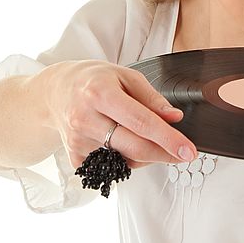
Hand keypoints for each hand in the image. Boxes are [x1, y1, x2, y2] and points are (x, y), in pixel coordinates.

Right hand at [42, 60, 197, 169]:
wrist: (55, 92)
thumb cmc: (94, 80)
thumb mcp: (126, 76)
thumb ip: (152, 98)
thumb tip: (174, 118)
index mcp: (100, 93)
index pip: (141, 122)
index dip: (168, 138)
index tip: (188, 150)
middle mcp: (85, 119)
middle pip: (135, 147)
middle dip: (165, 154)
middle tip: (183, 153)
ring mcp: (78, 141)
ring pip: (126, 158)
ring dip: (145, 153)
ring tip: (143, 134)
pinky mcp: (75, 157)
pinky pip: (112, 166)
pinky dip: (125, 158)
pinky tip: (122, 141)